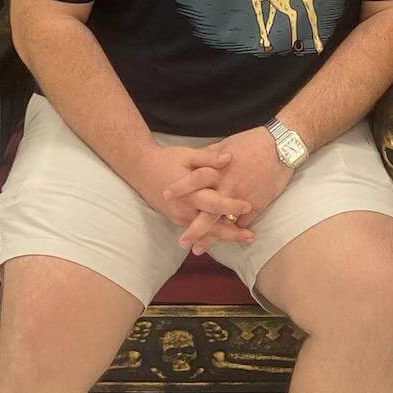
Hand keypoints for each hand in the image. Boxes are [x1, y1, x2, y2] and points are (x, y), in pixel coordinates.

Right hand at [131, 143, 255, 250]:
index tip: (248, 206)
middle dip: (231, 233)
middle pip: (210, 226)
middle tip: (251, 236)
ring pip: (204, 232)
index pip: (213, 203)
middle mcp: (184, 209)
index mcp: (189, 193)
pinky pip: (195, 230)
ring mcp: (179, 216)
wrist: (141, 169)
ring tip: (243, 237)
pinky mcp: (176, 219)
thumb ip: (209, 158)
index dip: (231, 206)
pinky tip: (223, 236)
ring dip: (223, 236)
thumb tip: (230, 158)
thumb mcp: (188, 154)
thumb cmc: (166, 159)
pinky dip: (210, 235)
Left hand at [164, 126, 292, 254]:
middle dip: (193, 230)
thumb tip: (195, 164)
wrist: (280, 147)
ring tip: (199, 249)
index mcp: (218, 170)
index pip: (194, 180)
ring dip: (212, 238)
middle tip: (182, 242)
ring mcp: (243, 199)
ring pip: (224, 224)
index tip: (164, 197)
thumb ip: (208, 157)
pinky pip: (243, 223)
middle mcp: (228, 187)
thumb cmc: (251, 142)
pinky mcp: (258, 205)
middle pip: (207, 213)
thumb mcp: (225, 145)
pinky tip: (225, 239)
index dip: (179, 189)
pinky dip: (234, 232)